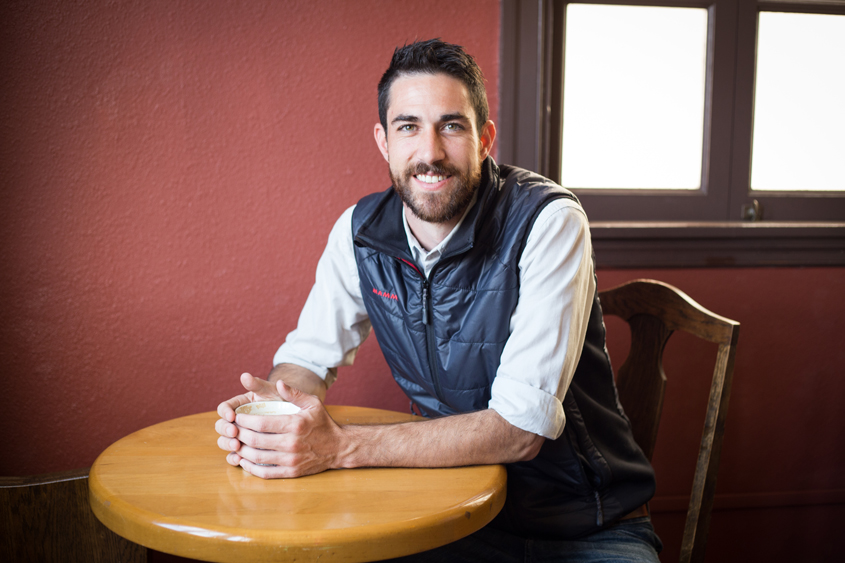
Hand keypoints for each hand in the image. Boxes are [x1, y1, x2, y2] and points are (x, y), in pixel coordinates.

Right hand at [215, 372, 283, 463]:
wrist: (295, 416)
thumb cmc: (284, 401)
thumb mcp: (273, 392)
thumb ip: (259, 385)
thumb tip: (245, 376)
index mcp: (240, 405)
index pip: (225, 408)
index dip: (225, 412)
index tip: (232, 416)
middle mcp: (237, 421)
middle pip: (221, 425)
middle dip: (225, 429)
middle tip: (234, 432)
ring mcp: (241, 435)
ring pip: (225, 441)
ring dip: (227, 444)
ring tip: (236, 445)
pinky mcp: (247, 449)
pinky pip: (235, 455)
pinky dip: (234, 458)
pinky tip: (239, 459)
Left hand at [216, 376, 345, 478]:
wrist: (338, 448)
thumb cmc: (323, 423)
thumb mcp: (313, 403)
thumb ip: (294, 393)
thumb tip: (279, 382)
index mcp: (295, 424)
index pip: (261, 423)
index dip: (244, 421)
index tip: (236, 417)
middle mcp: (292, 443)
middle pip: (255, 441)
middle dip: (239, 434)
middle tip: (232, 430)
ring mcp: (291, 460)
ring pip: (257, 457)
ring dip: (241, 451)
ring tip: (236, 443)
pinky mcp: (291, 472)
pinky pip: (265, 472)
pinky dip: (250, 468)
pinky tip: (244, 460)